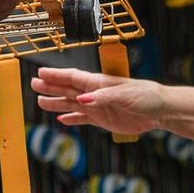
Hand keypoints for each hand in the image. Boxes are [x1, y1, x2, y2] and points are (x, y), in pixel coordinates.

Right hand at [32, 67, 165, 136]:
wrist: (160, 110)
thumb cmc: (146, 96)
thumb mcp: (124, 95)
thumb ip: (102, 98)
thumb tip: (81, 101)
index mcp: (100, 83)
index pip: (73, 78)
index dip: (56, 76)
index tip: (41, 73)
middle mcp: (96, 93)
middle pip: (68, 90)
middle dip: (51, 87)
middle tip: (33, 84)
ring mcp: (99, 106)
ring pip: (72, 104)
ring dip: (57, 103)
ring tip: (41, 102)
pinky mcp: (104, 119)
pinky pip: (84, 119)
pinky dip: (73, 119)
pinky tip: (62, 120)